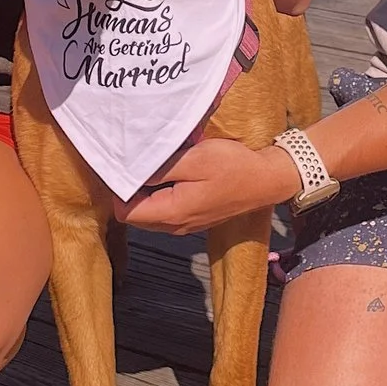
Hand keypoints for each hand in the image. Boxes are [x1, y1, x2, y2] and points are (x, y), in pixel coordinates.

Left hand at [116, 138, 300, 233]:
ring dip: (147, 193)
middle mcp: (175, 226)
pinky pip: (166, 212)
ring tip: (155, 166)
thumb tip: (129, 173)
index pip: (125, 211)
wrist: (267, 180)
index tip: (125, 165)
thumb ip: (159, 169)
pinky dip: (161, 196)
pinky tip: (172, 175)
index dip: (120, 188)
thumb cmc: (233, 166)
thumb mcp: (194, 159)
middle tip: (139, 162)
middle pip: (135, 215)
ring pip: (150, 214)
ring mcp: (186, 225)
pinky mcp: (195, 219)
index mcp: (172, 213)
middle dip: (130, 191)